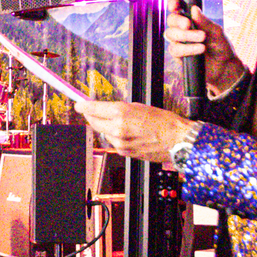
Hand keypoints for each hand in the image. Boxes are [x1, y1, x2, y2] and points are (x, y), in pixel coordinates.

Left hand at [75, 98, 191, 164]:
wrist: (177, 141)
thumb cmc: (165, 122)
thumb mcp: (140, 107)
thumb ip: (120, 108)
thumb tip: (106, 109)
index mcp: (121, 113)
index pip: (93, 109)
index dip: (83, 106)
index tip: (78, 104)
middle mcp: (117, 129)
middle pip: (94, 122)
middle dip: (91, 116)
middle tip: (91, 111)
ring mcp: (119, 143)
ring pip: (104, 133)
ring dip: (106, 127)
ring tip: (121, 123)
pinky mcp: (124, 153)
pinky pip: (113, 142)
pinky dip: (116, 137)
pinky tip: (128, 134)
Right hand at [165, 2, 242, 99]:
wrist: (224, 67)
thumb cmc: (220, 47)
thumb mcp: (216, 31)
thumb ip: (204, 21)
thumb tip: (194, 9)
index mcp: (191, 19)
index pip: (177, 8)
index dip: (173, 3)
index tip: (174, 5)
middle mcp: (183, 29)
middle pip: (171, 20)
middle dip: (178, 21)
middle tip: (188, 24)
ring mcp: (179, 42)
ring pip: (171, 34)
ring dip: (186, 36)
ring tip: (202, 38)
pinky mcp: (178, 55)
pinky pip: (175, 49)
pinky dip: (187, 48)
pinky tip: (200, 49)